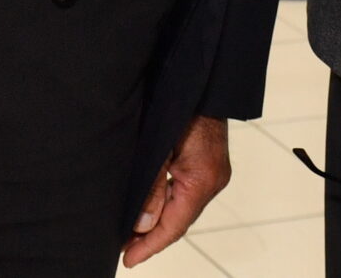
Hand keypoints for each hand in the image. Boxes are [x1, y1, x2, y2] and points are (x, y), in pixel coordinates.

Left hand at [124, 115, 228, 265]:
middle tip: (126, 251)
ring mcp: (214, 174)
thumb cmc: (180, 106)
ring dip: (160, 223)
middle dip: (152, 238)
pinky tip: (152, 209)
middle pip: (180, 221)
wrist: (202, 81)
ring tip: (133, 235)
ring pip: (183, 208)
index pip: (173, 226)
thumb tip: (143, 224)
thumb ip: (153, 187)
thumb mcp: (158, 147)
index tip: (129, 260)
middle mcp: (212, 181)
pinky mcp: (210, 165)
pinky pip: (188, 194)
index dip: (150, 246)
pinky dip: (169, 206)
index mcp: (202, 180)